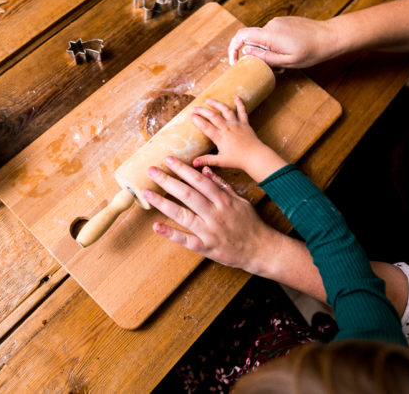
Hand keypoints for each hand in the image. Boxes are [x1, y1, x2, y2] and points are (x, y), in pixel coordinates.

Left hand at [143, 156, 281, 275]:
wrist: (261, 249)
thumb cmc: (250, 223)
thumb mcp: (239, 200)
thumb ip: (222, 185)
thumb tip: (206, 170)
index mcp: (223, 200)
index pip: (199, 180)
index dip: (182, 169)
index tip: (168, 160)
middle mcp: (214, 213)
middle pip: (187, 193)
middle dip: (167, 180)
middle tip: (151, 171)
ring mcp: (209, 231)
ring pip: (183, 214)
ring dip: (163, 203)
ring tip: (147, 193)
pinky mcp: (206, 247)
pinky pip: (186, 240)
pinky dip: (170, 233)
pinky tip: (156, 226)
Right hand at [190, 97, 286, 181]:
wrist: (255, 156)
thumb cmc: (238, 160)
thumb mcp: (220, 161)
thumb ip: (206, 160)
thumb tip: (193, 163)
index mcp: (220, 137)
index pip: (205, 126)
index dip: (197, 120)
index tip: (190, 116)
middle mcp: (227, 128)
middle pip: (213, 116)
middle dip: (202, 111)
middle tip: (194, 108)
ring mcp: (236, 124)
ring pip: (225, 110)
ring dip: (217, 104)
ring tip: (209, 100)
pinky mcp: (245, 123)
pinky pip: (242, 111)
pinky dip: (240, 104)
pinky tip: (237, 97)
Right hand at [228, 16, 337, 67]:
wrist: (330, 36)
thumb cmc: (311, 52)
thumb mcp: (286, 62)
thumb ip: (264, 57)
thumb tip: (245, 52)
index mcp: (270, 35)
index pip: (241, 36)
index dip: (233, 49)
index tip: (234, 62)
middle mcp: (271, 25)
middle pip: (253, 41)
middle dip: (258, 56)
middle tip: (273, 68)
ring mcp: (278, 22)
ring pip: (263, 39)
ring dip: (268, 52)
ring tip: (285, 62)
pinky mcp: (284, 22)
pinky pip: (272, 35)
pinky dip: (274, 45)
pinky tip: (289, 53)